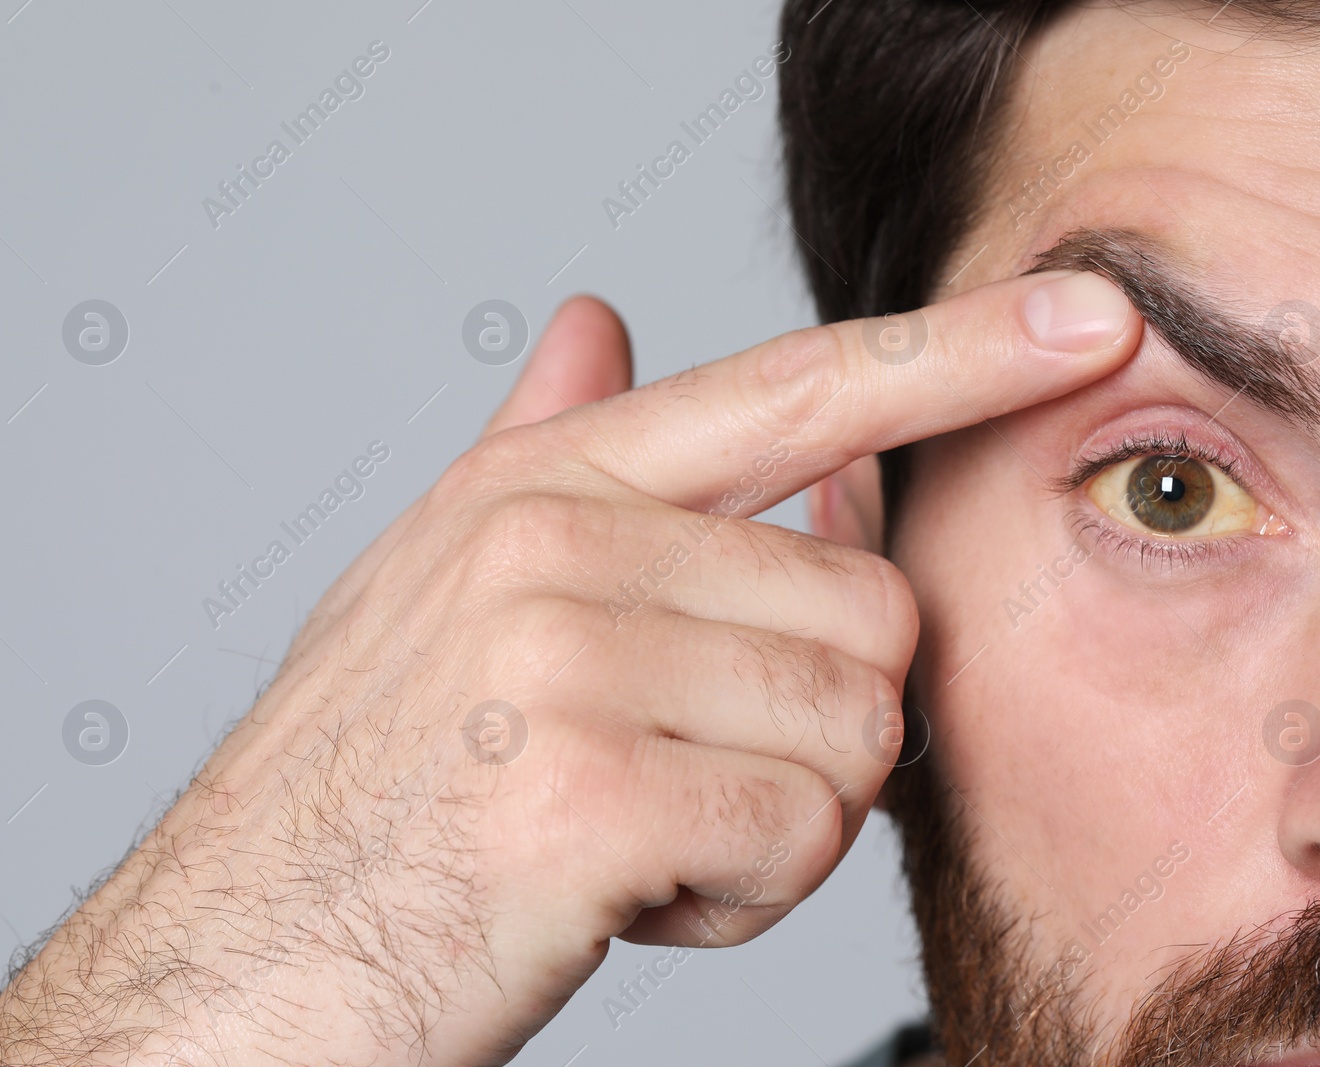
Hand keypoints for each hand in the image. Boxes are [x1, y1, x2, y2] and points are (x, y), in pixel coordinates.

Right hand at [0, 270, 1138, 1066]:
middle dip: (812, 726)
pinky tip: (624, 898)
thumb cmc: (360, 791)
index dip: (952, 355)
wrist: (233, 966)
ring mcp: (562, 659)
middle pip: (869, 610)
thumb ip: (541, 450)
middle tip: (678, 776)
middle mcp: (552, 542)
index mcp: (538, 485)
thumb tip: (600, 322)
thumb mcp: (438, 587)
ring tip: (638, 833)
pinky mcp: (584, 795)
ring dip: (774, 820)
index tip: (1086, 322)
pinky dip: (740, 900)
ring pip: (853, 733)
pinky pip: (800, 838)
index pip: (791, 389)